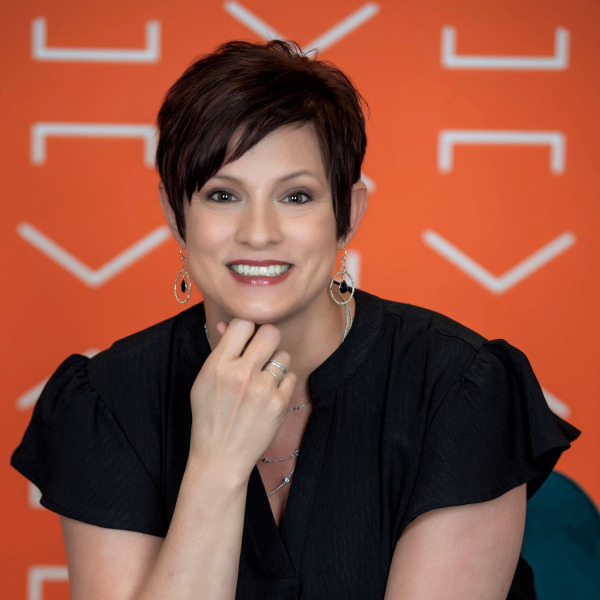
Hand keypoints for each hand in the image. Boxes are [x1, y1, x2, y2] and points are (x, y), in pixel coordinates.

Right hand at [188, 319, 295, 481]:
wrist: (220, 457)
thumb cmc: (210, 417)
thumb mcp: (205, 381)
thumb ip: (220, 351)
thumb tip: (228, 324)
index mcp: (218, 366)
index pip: (242, 323)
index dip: (247, 328)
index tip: (246, 338)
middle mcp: (241, 374)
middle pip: (270, 332)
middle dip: (267, 338)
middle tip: (262, 351)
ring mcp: (262, 390)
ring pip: (283, 355)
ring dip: (276, 363)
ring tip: (262, 379)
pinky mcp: (279, 404)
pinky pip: (291, 377)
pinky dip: (282, 384)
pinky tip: (268, 395)